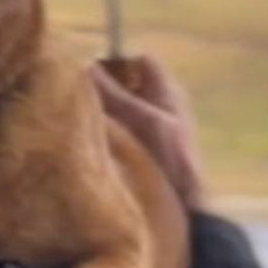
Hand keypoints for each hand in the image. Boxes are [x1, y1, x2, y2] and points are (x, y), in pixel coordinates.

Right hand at [91, 57, 204, 208]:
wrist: (185, 206)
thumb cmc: (167, 157)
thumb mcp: (137, 119)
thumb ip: (112, 93)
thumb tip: (84, 66)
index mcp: (167, 90)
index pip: (139, 61)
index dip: (115, 63)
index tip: (90, 75)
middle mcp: (163, 104)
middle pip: (128, 85)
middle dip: (105, 90)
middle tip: (81, 100)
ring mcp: (156, 128)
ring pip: (123, 110)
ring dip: (106, 115)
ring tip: (85, 124)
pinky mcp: (148, 150)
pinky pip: (124, 132)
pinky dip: (111, 134)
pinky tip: (97, 145)